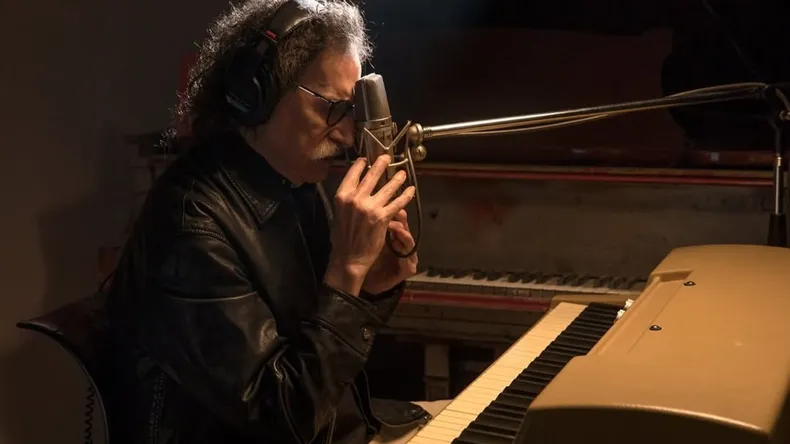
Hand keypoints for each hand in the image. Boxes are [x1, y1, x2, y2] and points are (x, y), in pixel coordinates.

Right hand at [324, 155, 415, 296]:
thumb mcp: (339, 214)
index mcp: (342, 196)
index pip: (353, 174)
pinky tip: (411, 190)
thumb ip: (347, 200)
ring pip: (388, 188)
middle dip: (381, 164)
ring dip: (397, 178)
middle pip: (372, 176)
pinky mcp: (383, 217)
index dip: (361, 165)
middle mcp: (356, 198)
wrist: (348, 257)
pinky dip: (406, 195)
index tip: (366, 160)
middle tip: (387, 157)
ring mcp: (370, 207)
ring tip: (403, 173)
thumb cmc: (342, 238)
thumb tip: (355, 190)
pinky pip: (397, 203)